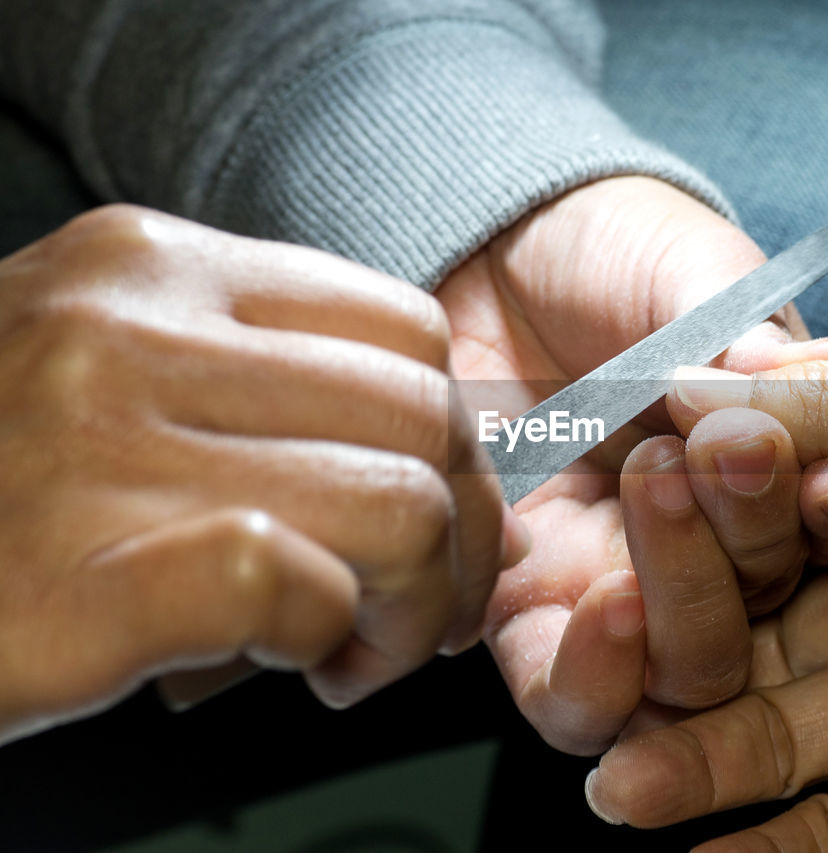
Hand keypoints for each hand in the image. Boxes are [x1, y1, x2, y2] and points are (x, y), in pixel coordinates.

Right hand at [0, 206, 519, 742]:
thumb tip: (440, 472)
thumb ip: (255, 390)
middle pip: (425, 415)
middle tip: (423, 610)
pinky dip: (330, 638)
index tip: (440, 513)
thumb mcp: (108, 379)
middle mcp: (128, 330)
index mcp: (151, 269)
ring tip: (357, 649)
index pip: (404, 327)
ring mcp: (97, 442)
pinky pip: (295, 583)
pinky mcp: (77, 570)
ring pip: (398, 501)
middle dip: (462, 534)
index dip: (455, 437)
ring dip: (416, 604)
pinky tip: (293, 665)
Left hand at [435, 176, 827, 752]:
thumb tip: (827, 377)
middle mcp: (716, 554)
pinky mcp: (529, 611)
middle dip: (758, 538)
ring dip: (689, 605)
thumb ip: (750, 333)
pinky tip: (605, 603)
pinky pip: (569, 696)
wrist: (492, 251)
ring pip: (688, 676)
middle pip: (770, 612)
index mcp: (783, 478)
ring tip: (659, 489)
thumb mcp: (695, 273)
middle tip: (729, 448)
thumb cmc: (615, 254)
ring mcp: (624, 591)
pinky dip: (596, 675)